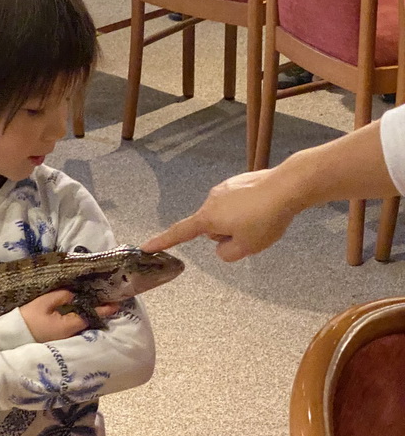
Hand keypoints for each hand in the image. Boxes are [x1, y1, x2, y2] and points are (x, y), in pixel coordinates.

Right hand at [20, 289, 120, 341]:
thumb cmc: (27, 318)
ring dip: (88, 313)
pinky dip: (78, 317)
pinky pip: (72, 325)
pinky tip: (78, 308)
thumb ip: (61, 296)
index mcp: (69, 325)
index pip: (91, 315)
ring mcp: (63, 337)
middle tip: (107, 298)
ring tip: (95, 301)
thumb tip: (74, 293)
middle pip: (88, 320)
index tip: (117, 303)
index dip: (105, 309)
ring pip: (80, 323)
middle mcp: (69, 333)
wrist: (11, 335)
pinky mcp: (56, 336)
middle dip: (98, 310)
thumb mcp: (43, 303)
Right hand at [142, 169, 298, 261]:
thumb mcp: (245, 248)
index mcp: (208, 217)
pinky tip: (266, 208)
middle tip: (251, 236)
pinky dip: (248, 210)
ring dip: (239, 222)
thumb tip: (222, 244)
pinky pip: (238, 203)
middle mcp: (211, 199)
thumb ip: (226, 253)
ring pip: (226, 216)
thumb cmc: (265, 218)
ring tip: (262, 220)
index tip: (146, 247)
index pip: (180, 233)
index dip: (162, 242)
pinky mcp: (240, 181)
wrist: (289, 186)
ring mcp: (226, 187)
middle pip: (212, 228)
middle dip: (227, 235)